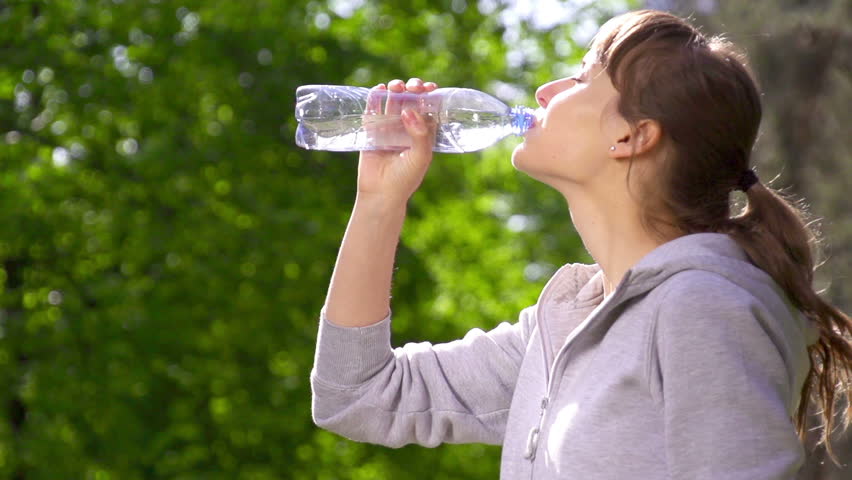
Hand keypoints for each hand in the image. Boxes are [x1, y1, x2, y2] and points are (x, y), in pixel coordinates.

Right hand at [356, 78, 437, 206]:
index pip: (428, 108)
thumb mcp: (421, 157)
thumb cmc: (405, 178)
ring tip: (396, 86)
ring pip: (392, 101)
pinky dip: (375, 97)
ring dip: (395, 89)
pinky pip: (373, 110)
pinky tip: (378, 90)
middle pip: (410, 100)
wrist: (381, 194)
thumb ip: (420, 134)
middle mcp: (406, 128)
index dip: (429, 95)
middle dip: (412, 89)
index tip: (430, 87)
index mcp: (422, 133)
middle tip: (413, 86)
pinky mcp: (371, 130)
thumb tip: (409, 110)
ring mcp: (388, 127)